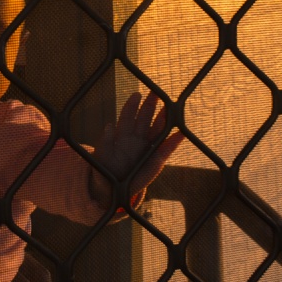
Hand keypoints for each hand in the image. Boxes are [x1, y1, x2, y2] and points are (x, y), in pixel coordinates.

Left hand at [90, 92, 183, 209]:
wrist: (113, 190)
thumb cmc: (105, 171)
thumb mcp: (101, 157)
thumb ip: (106, 142)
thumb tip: (109, 125)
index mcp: (122, 135)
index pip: (128, 116)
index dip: (132, 105)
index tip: (137, 94)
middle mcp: (136, 138)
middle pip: (145, 117)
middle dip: (151, 104)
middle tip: (157, 92)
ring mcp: (147, 147)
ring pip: (157, 129)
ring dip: (164, 118)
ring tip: (172, 108)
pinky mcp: (157, 160)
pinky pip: (167, 148)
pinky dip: (174, 141)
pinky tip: (181, 133)